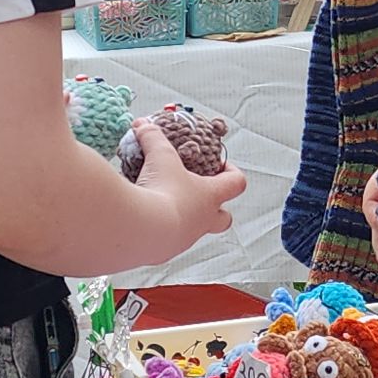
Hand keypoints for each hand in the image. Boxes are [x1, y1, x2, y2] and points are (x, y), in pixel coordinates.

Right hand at [129, 118, 246, 243]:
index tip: (219, 165)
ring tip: (160, 201)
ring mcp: (184, 240)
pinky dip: (158, 229)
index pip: (236, 183)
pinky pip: (166, 241)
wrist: (141, 230)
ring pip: (193, 231)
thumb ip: (153, 138)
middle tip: (197, 192)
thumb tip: (143, 125)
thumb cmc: (161, 193)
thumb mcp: (159, 157)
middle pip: (223, 219)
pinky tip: (142, 217)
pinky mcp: (163, 252)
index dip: (232, 172)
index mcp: (210, 196)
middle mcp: (202, 221)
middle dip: (216, 207)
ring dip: (183, 217)